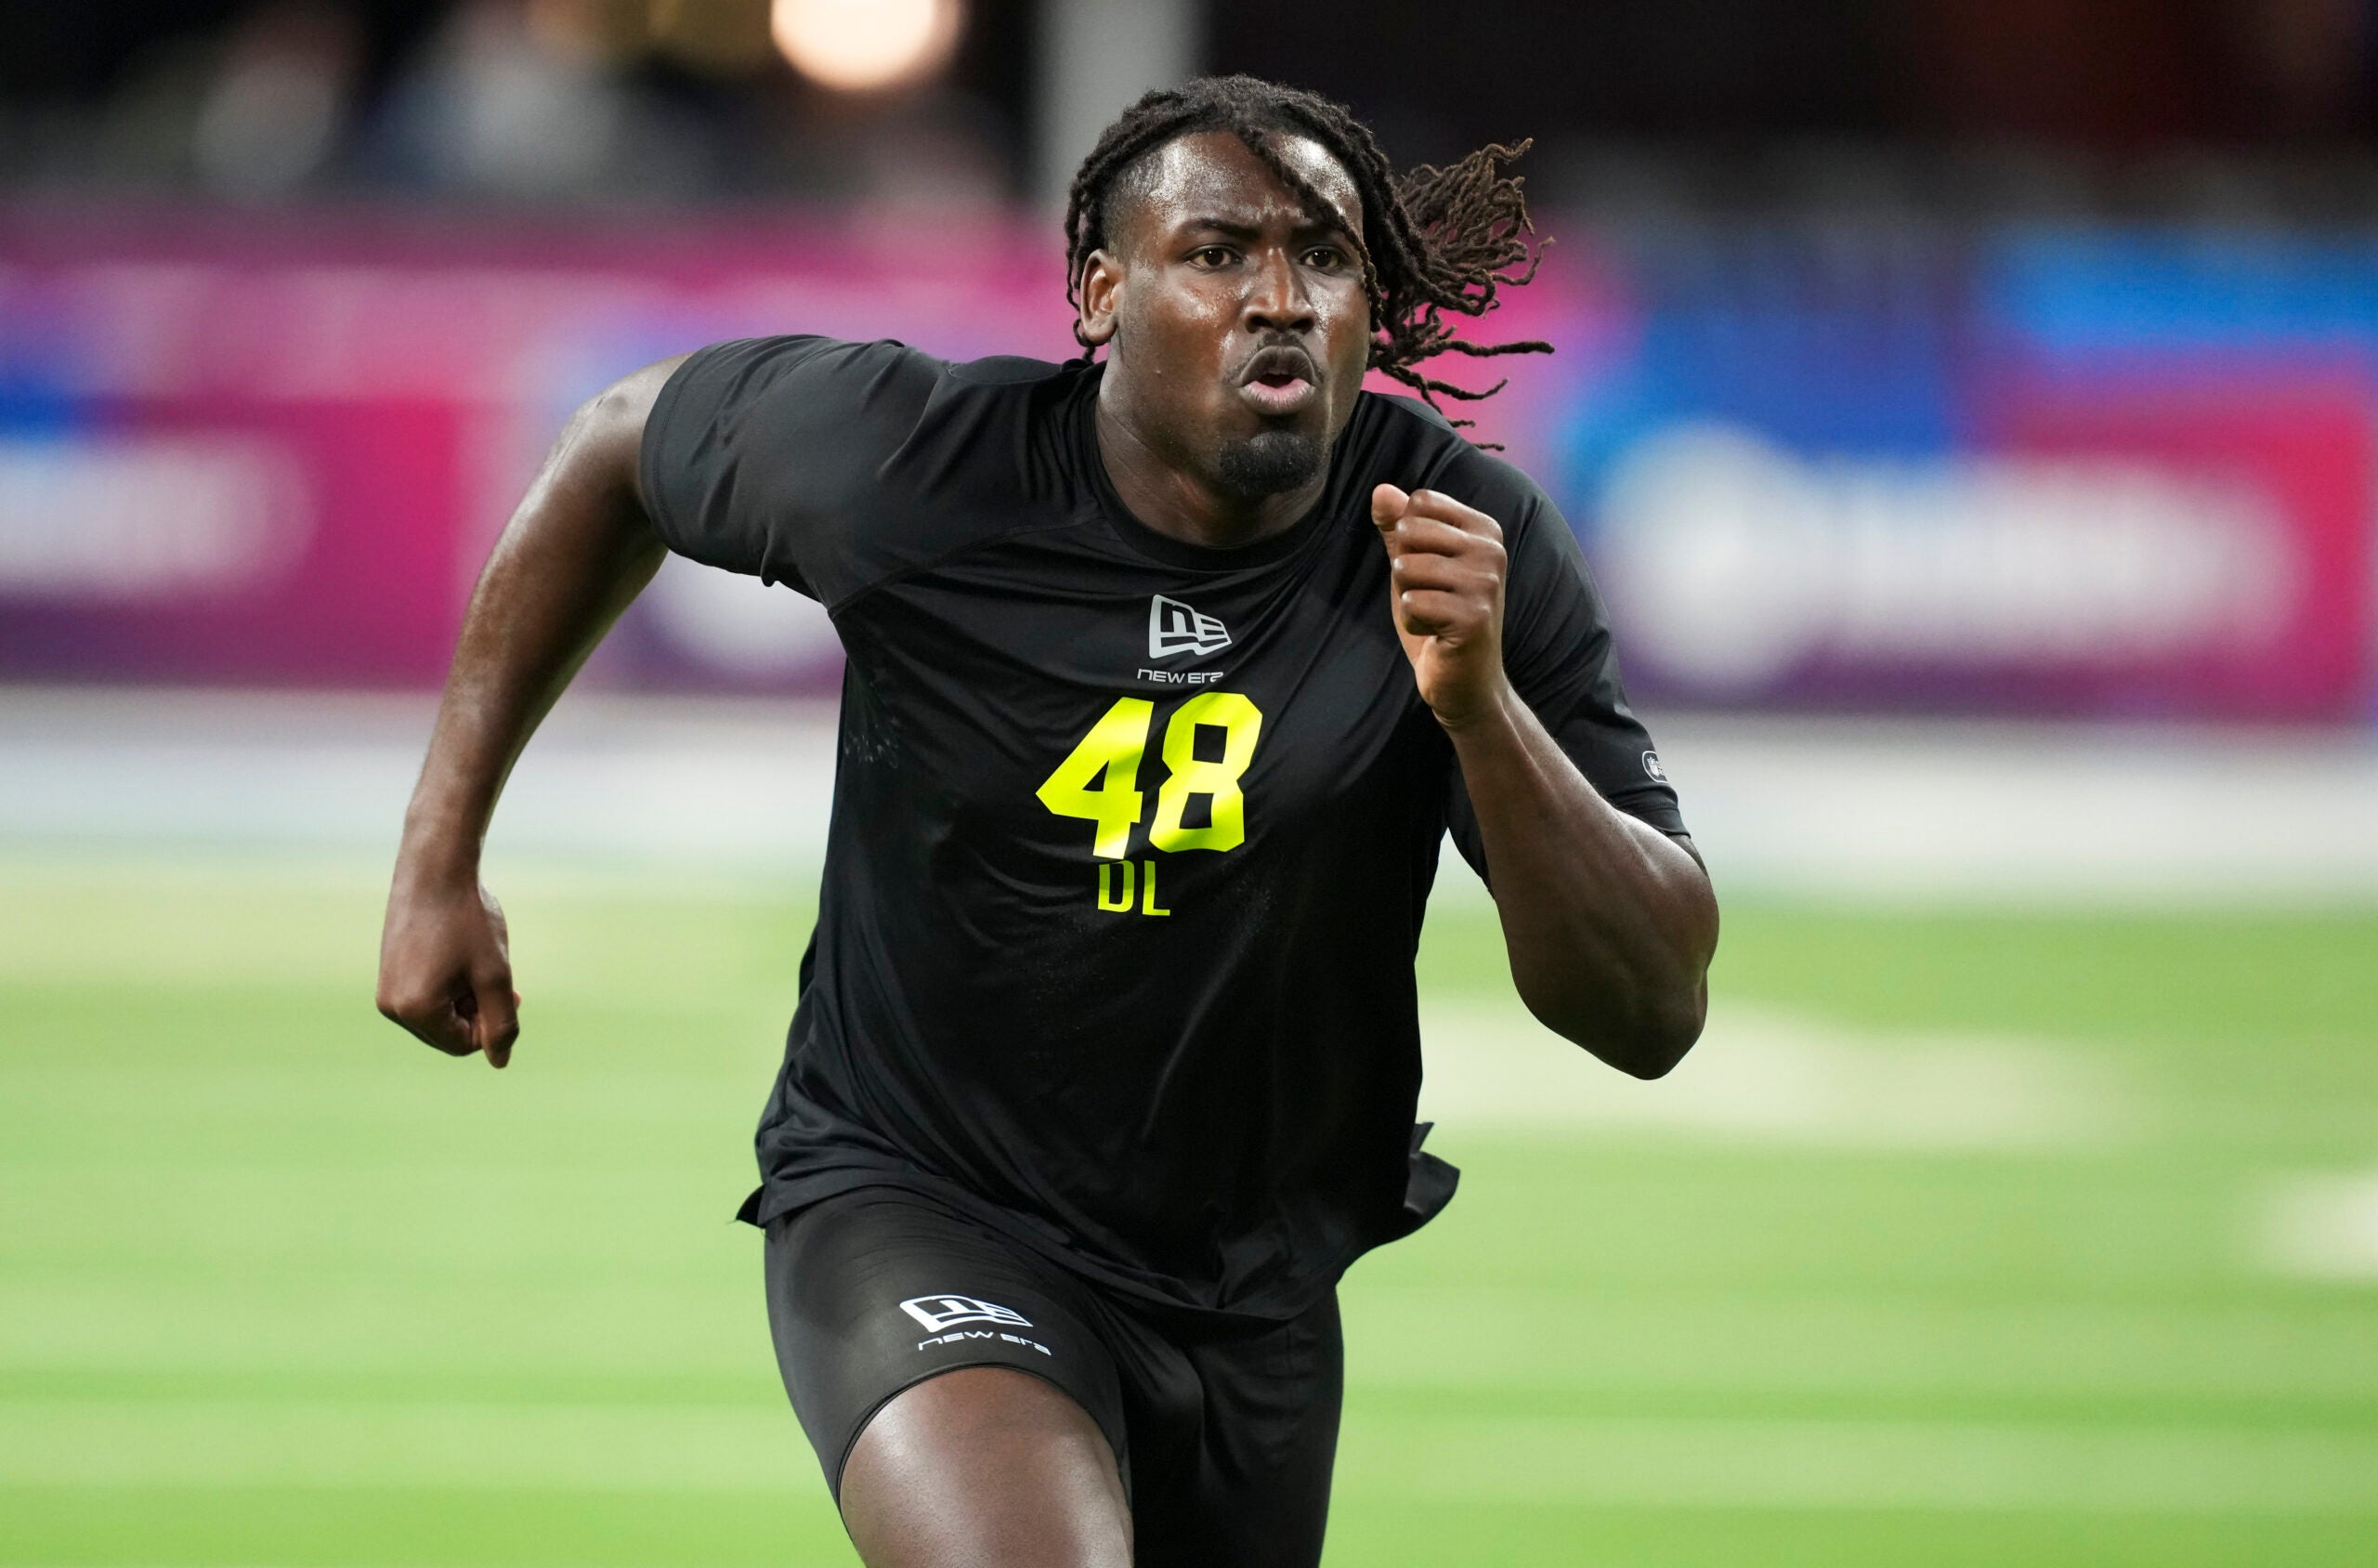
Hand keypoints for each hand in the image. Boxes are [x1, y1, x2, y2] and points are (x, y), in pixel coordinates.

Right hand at [376, 865, 519, 1067]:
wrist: (435, 868)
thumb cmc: (468, 920)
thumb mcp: (495, 975)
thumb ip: (501, 1023)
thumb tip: (500, 1062)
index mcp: (414, 1010)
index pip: (463, 1045)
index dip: (492, 1024)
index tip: (510, 992)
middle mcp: (391, 1006)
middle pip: (448, 1033)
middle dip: (477, 1011)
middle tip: (495, 975)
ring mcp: (385, 989)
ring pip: (439, 1015)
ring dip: (465, 997)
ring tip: (475, 962)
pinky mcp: (388, 972)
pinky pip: (425, 996)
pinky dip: (449, 984)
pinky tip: (460, 955)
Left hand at [1371, 484, 1511, 730]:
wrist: (1466, 681)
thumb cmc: (1439, 617)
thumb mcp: (1414, 565)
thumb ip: (1398, 527)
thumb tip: (1380, 490)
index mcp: (1483, 529)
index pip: (1419, 502)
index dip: (1407, 537)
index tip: (1430, 569)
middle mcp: (1491, 549)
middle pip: (1409, 531)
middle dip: (1403, 570)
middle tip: (1431, 597)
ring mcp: (1485, 582)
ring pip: (1406, 567)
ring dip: (1408, 598)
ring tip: (1434, 616)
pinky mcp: (1474, 616)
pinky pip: (1411, 603)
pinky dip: (1413, 623)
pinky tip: (1436, 635)